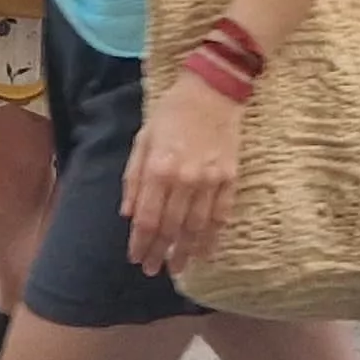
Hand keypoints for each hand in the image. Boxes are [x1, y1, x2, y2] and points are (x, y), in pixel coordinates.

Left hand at [122, 69, 245, 273]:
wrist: (214, 89)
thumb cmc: (172, 112)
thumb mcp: (143, 139)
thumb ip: (134, 178)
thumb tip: (128, 214)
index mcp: (159, 168)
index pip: (148, 218)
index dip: (141, 243)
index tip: (136, 258)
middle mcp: (185, 179)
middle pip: (171, 228)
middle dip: (160, 253)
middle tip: (152, 270)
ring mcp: (211, 181)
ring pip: (197, 228)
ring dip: (186, 252)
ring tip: (178, 268)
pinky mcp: (230, 178)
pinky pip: (221, 216)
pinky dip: (213, 238)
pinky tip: (206, 252)